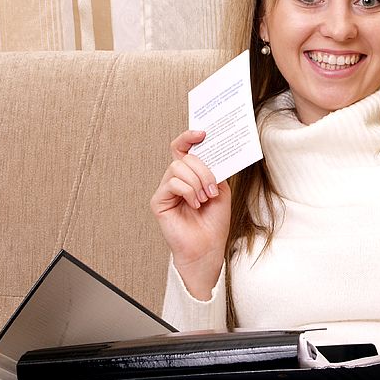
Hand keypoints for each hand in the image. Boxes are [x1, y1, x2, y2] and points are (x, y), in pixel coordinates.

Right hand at [150, 130, 231, 298]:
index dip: (189, 137)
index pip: (184, 149)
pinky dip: (188, 191)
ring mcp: (167, 189)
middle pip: (185, 158)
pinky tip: (195, 204)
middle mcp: (177, 179)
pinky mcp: (159, 200)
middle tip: (213, 188)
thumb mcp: (221, 190)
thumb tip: (211, 151)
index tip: (202, 133)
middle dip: (203, 170)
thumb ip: (214, 170)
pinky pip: (172, 183)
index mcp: (191, 174)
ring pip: (178, 168)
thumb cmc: (214, 221)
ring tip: (205, 199)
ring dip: (197, 182)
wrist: (208, 246)